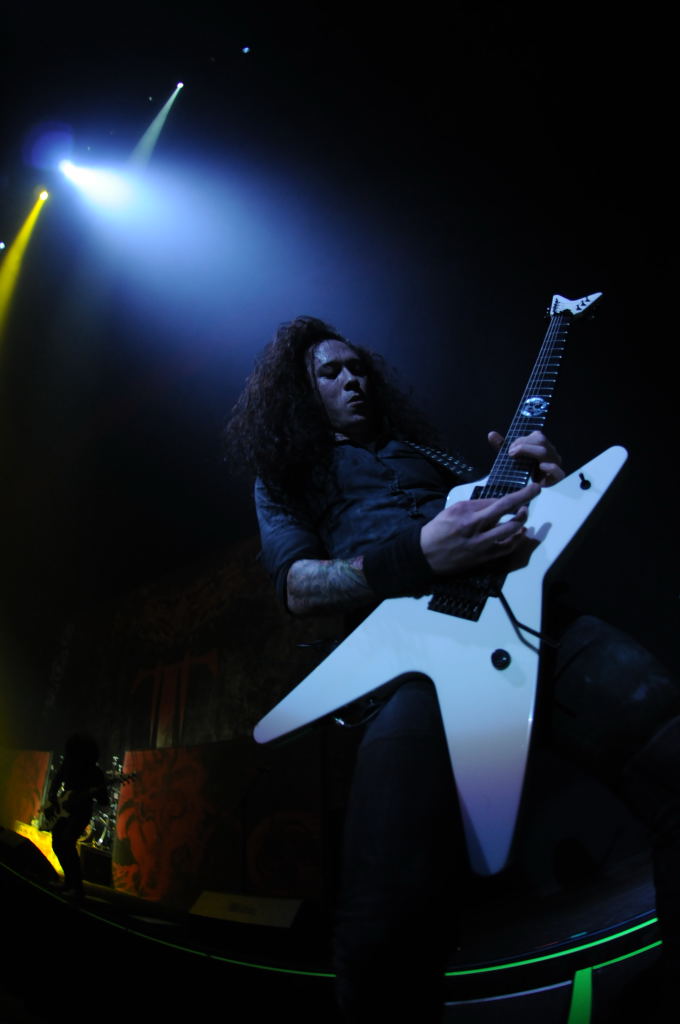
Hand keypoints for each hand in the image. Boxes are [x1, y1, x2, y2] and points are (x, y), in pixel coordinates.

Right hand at [420, 481, 539, 574]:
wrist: (426, 554)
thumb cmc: (438, 529)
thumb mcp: (453, 510)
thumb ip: (476, 506)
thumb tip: (497, 503)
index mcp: (469, 514)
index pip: (502, 502)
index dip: (522, 495)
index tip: (534, 488)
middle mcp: (478, 529)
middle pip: (511, 517)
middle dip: (525, 506)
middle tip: (528, 502)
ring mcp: (483, 546)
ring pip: (512, 533)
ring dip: (522, 522)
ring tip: (522, 516)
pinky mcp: (484, 558)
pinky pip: (507, 548)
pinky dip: (517, 539)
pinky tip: (520, 533)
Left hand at [488, 430, 564, 485]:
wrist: (529, 488)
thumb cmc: (522, 469)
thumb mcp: (511, 457)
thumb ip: (502, 446)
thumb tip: (491, 434)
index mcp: (541, 444)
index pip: (536, 436)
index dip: (521, 441)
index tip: (509, 450)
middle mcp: (550, 451)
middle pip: (541, 440)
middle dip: (524, 445)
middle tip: (510, 454)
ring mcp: (555, 463)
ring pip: (547, 452)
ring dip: (530, 453)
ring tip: (517, 457)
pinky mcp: (557, 477)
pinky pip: (559, 471)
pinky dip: (550, 467)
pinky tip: (540, 467)